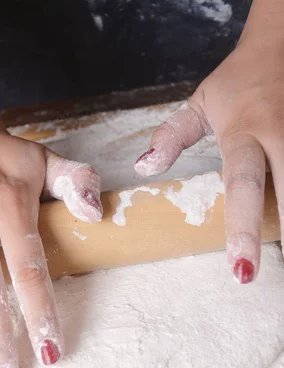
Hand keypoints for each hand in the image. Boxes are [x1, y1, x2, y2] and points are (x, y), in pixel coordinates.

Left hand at [135, 37, 283, 284]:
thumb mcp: (200, 104)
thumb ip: (171, 137)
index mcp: (245, 133)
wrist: (282, 43)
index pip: (241, 187)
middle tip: (265, 277)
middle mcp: (279, 137)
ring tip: (283, 260)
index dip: (243, 231)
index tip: (241, 271)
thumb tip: (143, 168)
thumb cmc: (237, 82)